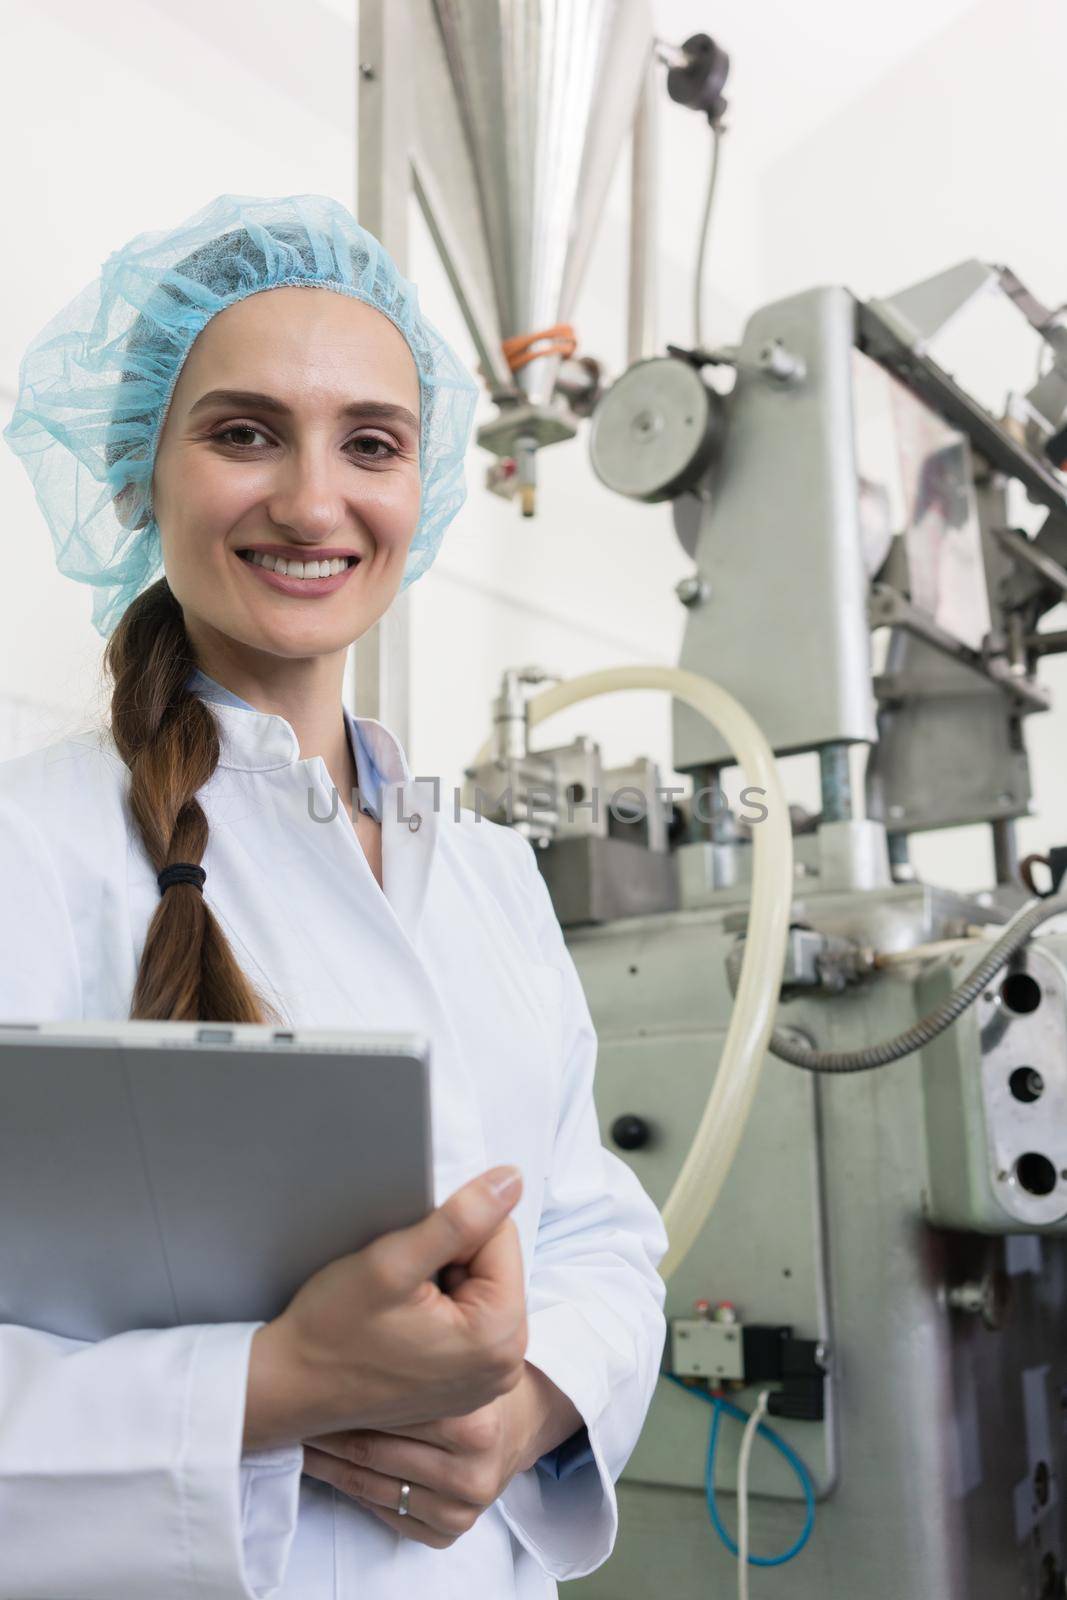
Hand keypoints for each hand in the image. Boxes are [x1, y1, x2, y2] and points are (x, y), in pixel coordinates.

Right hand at [243, 1167, 526, 1449]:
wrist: (290, 1388)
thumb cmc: (331, 1331)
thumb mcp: (392, 1263)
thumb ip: (460, 1219)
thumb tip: (513, 1179)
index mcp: (499, 1337)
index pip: (500, 1236)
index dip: (451, 1231)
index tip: (408, 1260)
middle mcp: (506, 1366)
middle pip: (494, 1265)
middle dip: (450, 1258)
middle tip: (400, 1285)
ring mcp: (489, 1381)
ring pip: (480, 1287)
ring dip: (443, 1280)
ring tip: (398, 1306)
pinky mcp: (468, 1385)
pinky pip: (470, 1319)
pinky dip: (440, 1307)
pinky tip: (402, 1323)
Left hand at [300, 1364, 583, 1549]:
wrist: (519, 1419)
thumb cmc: (476, 1375)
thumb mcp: (457, 1342)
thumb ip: (421, 1336)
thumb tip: (355, 1311)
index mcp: (475, 1421)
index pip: (388, 1410)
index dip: (341, 1391)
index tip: (306, 1379)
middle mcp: (472, 1469)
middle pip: (371, 1449)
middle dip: (327, 1425)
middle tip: (293, 1406)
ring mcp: (461, 1506)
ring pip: (368, 1483)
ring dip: (326, 1458)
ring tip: (299, 1433)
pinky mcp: (448, 1531)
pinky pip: (381, 1510)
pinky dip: (348, 1485)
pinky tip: (326, 1462)